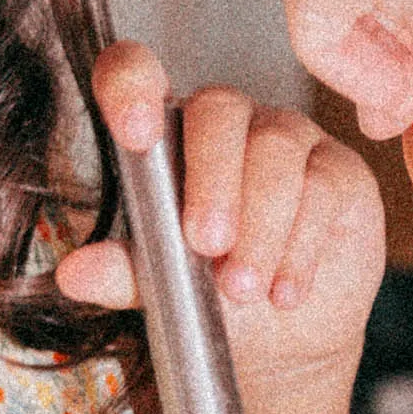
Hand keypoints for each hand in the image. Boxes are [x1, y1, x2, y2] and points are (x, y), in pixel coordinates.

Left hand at [56, 49, 385, 413]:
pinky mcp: (337, 169)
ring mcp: (287, 137)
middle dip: (213, 179)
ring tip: (244, 291)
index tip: (135, 134)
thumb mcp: (160, 286)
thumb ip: (123, 272)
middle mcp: (225, 120)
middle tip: (206, 247)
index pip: (137, 74)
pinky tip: (285, 292)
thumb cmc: (209, 294)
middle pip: (219, 109)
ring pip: (277, 149)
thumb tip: (75, 273)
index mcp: (164, 132)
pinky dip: (300, 247)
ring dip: (260, 225)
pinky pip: (323, 187)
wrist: (281, 339)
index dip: (132, 87)